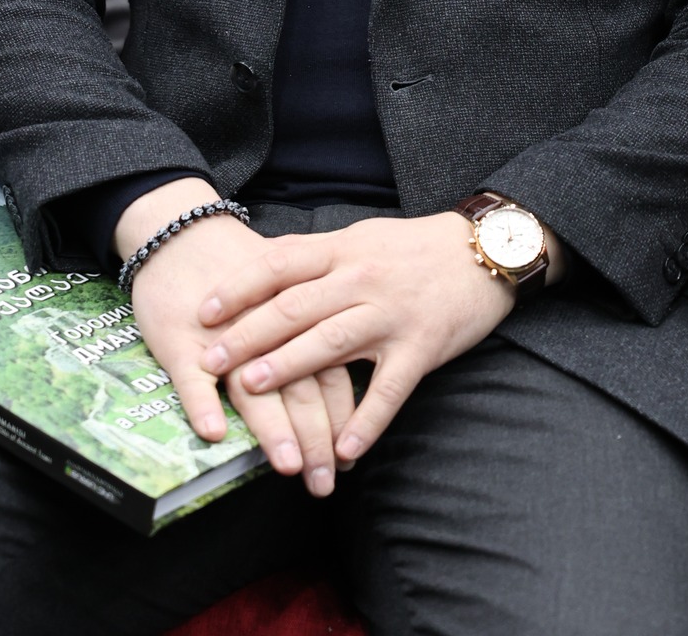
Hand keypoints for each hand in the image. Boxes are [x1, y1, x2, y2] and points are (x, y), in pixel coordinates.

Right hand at [116, 182, 353, 496]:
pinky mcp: (178, 339)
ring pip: (251, 385)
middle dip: (314, 436)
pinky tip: (214, 433)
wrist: (182, 233)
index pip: (328, 372)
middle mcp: (264, 328)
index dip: (342, 417)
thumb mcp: (285, 294)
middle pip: (298, 384)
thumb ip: (314, 334)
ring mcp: (221, 336)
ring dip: (272, 426)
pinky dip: (202, 403)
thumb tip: (344, 392)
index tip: (349, 460)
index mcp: (298, 314)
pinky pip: (191, 375)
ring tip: (287, 464)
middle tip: (324, 482)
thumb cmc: (238, 269)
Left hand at [197, 212, 563, 464]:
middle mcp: (362, 279)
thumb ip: (317, 256)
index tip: (203, 311)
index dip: (239, 287)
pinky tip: (344, 450)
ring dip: (291, 368)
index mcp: (343, 251)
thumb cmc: (414, 248)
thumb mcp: (361, 238)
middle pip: (296, 307)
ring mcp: (392, 315)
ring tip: (254, 392)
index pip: (280, 265)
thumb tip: (260, 264)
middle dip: (248, 335)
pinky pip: (389, 390)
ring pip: (332, 343)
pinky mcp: (422, 347)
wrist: (484, 251)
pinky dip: (366, 421)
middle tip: (210, 362)